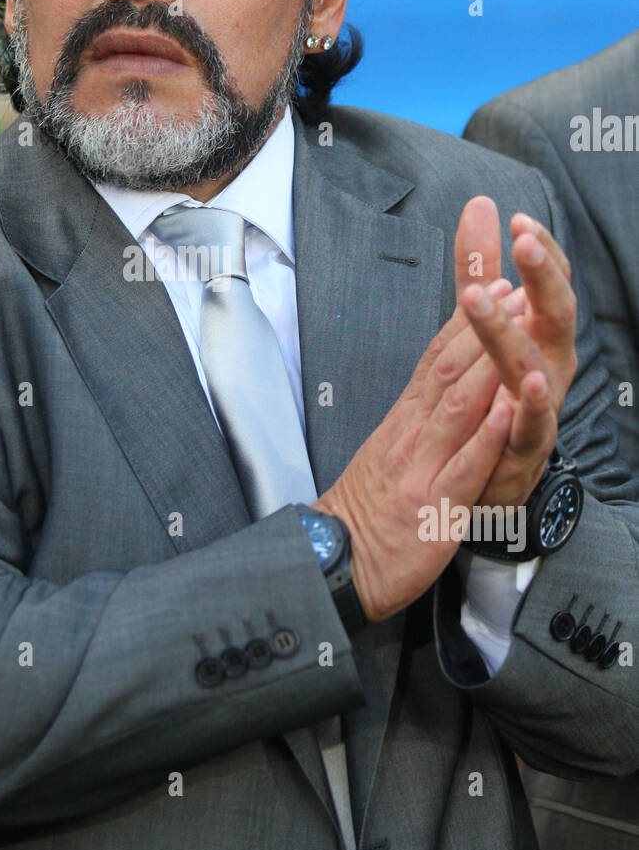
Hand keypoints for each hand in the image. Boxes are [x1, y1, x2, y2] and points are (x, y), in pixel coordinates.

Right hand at [314, 280, 524, 621]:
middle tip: (516, 292)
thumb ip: (417, 420)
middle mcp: (409, 436)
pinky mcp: (432, 507)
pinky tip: (506, 413)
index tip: (494, 287)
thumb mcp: (389, 453)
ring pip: (456, 409)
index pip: (435, 360)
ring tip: (516, 334)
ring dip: (489, 368)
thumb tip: (441, 387)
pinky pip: (462, 468)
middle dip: (484, 329)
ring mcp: (420, 469)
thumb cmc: (366, 512)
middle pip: (447, 371)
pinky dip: (485, 438)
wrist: (333, 562)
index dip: (467, 322)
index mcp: (403, 424)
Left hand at [455, 197, 577, 507]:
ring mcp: (539, 409)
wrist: (481, 481)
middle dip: (542, 278)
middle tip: (524, 242)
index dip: (539, 253)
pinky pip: (532, 429)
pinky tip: (523, 384)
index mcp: (539, 336)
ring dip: (509, 331)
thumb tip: (482, 204)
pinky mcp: (523, 452)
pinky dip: (529, 407)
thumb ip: (481, 268)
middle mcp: (548, 368)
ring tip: (488, 299)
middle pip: (553, 316)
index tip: (518, 220)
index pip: (548, 285)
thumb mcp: (484, 322)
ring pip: (531, 366)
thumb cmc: (491, 396)